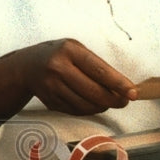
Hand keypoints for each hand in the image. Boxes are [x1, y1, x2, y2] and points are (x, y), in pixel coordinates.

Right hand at [20, 39, 137, 114]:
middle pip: (93, 91)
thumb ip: (95, 64)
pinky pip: (76, 111)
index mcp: (68, 51)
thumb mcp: (75, 48)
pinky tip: (93, 103)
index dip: (118, 83)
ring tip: (108, 101)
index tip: (132, 92)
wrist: (26, 66)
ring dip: (102, 106)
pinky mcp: (50, 101)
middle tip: (124, 100)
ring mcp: (52, 87)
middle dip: (114, 99)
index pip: (98, 70)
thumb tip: (120, 86)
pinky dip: (89, 110)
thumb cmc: (58, 54)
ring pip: (86, 105)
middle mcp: (58, 69)